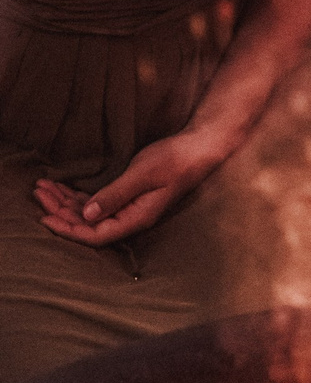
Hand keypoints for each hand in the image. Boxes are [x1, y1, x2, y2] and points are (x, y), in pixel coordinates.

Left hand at [33, 128, 230, 244]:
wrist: (200, 147)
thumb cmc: (175, 160)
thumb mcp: (142, 174)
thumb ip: (115, 195)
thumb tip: (87, 215)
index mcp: (138, 217)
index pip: (97, 235)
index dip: (69, 230)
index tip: (45, 217)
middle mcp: (132, 217)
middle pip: (90, 225)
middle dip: (61, 212)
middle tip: (39, 194)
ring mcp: (131, 207)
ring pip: (91, 213)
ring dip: (66, 202)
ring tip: (43, 188)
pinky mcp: (130, 195)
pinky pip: (98, 202)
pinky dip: (78, 196)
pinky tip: (63, 188)